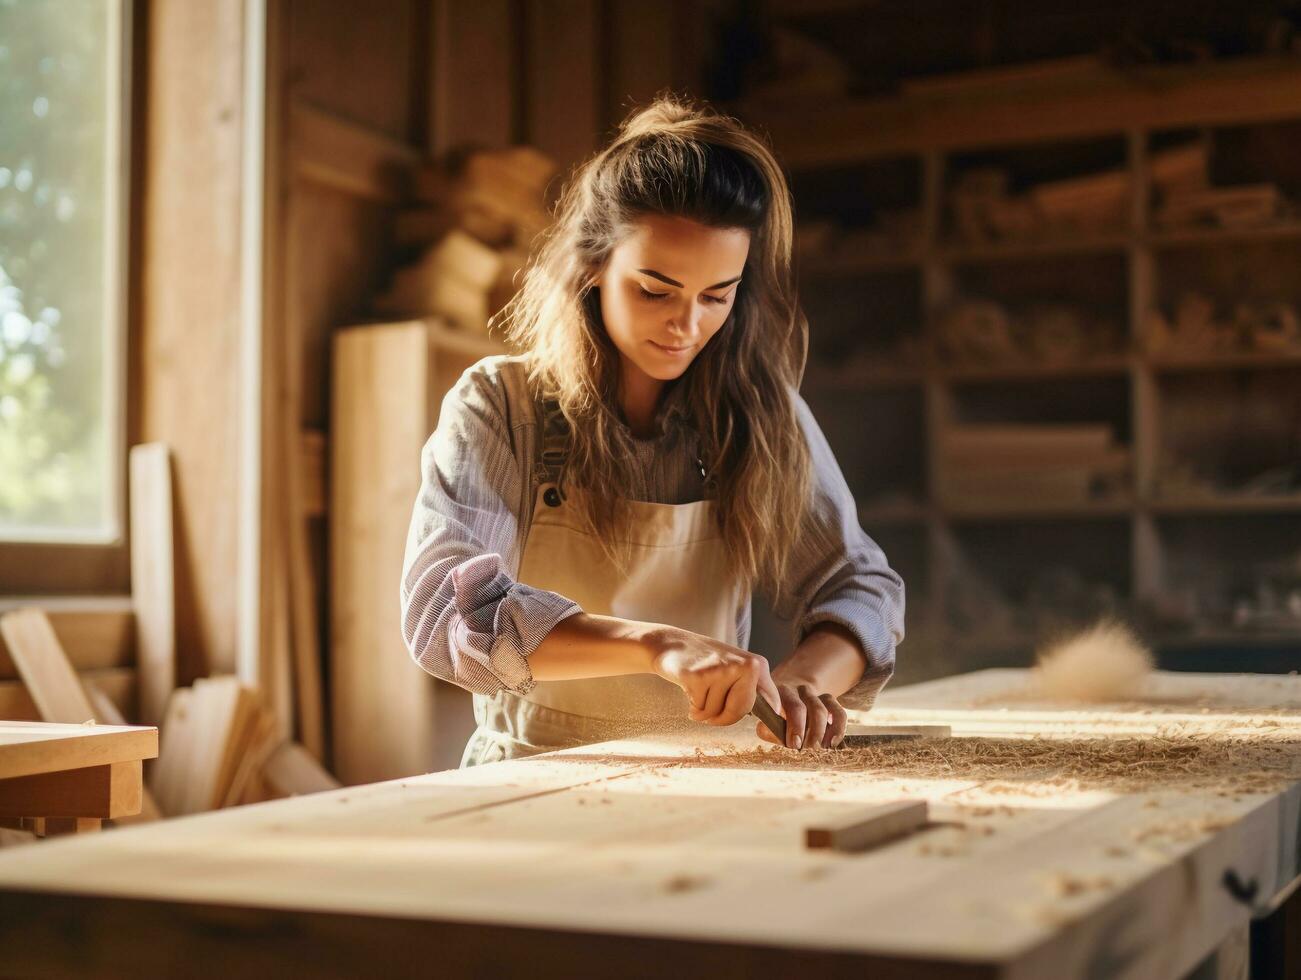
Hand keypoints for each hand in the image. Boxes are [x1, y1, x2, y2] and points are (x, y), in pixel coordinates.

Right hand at [649, 628, 780, 727]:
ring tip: (698, 689)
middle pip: (739, 712)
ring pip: (715, 712)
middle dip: (722, 717)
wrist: (671, 643)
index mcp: (757, 665)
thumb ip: (751, 690)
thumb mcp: (735, 669)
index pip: (772, 702)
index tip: (789, 742)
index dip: (774, 723)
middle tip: (710, 710)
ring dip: (703, 710)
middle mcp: (743, 665)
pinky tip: (688, 688)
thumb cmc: (705, 663)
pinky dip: (692, 707)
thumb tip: (774, 719)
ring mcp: (721, 669)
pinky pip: (699, 709)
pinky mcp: (698, 676)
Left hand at [756, 677, 847, 749]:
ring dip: (818, 733)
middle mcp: (792, 691)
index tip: (794, 743)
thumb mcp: (768, 718)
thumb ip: (767, 728)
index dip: (790, 725)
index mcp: (774, 695)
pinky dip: (838, 728)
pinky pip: (838, 712)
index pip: (779, 707)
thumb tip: (765, 731)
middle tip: (802, 748)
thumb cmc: (778, 713)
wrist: (793, 692)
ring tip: (816, 748)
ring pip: (819, 710)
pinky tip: (832, 743)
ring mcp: (811, 694)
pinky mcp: (828, 698)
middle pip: (798, 708)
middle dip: (801, 730)